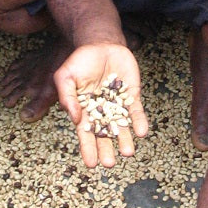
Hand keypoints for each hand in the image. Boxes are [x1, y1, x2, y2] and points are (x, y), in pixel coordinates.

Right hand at [53, 43, 147, 167]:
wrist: (100, 44)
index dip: (88, 149)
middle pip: (105, 134)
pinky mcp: (132, 95)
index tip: (91, 164)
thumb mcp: (65, 77)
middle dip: (107, 149)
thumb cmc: (80, 60)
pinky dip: (139, 121)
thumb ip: (67, 97)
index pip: (86, 133)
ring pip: (122, 126)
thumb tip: (75, 118)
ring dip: (125, 140)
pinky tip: (141, 132)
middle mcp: (102, 111)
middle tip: (109, 164)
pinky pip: (136, 111)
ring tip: (128, 152)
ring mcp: (118, 104)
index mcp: (84, 110)